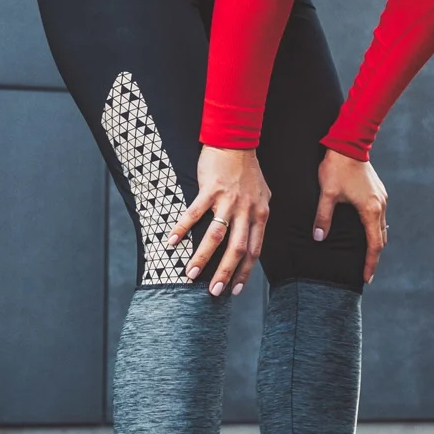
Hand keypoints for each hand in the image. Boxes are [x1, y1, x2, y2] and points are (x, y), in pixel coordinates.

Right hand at [170, 146, 269, 295]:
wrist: (235, 142)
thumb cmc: (247, 170)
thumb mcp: (262, 196)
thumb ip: (256, 218)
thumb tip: (253, 238)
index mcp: (260, 214)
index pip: (254, 250)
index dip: (245, 272)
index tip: (235, 290)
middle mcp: (246, 210)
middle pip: (237, 249)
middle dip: (225, 273)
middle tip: (214, 291)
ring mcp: (228, 200)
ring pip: (216, 235)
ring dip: (202, 257)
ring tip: (190, 274)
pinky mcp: (210, 189)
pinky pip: (195, 214)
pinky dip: (183, 229)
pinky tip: (172, 242)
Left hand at [313, 150, 388, 282]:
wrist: (349, 143)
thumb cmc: (337, 168)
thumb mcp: (327, 194)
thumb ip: (323, 217)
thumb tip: (319, 238)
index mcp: (369, 210)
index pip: (373, 244)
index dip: (370, 263)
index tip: (367, 277)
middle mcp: (379, 205)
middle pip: (380, 238)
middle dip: (374, 257)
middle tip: (367, 272)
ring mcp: (381, 198)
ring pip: (381, 227)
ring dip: (376, 242)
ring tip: (368, 256)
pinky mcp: (378, 191)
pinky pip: (379, 216)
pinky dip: (375, 229)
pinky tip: (367, 231)